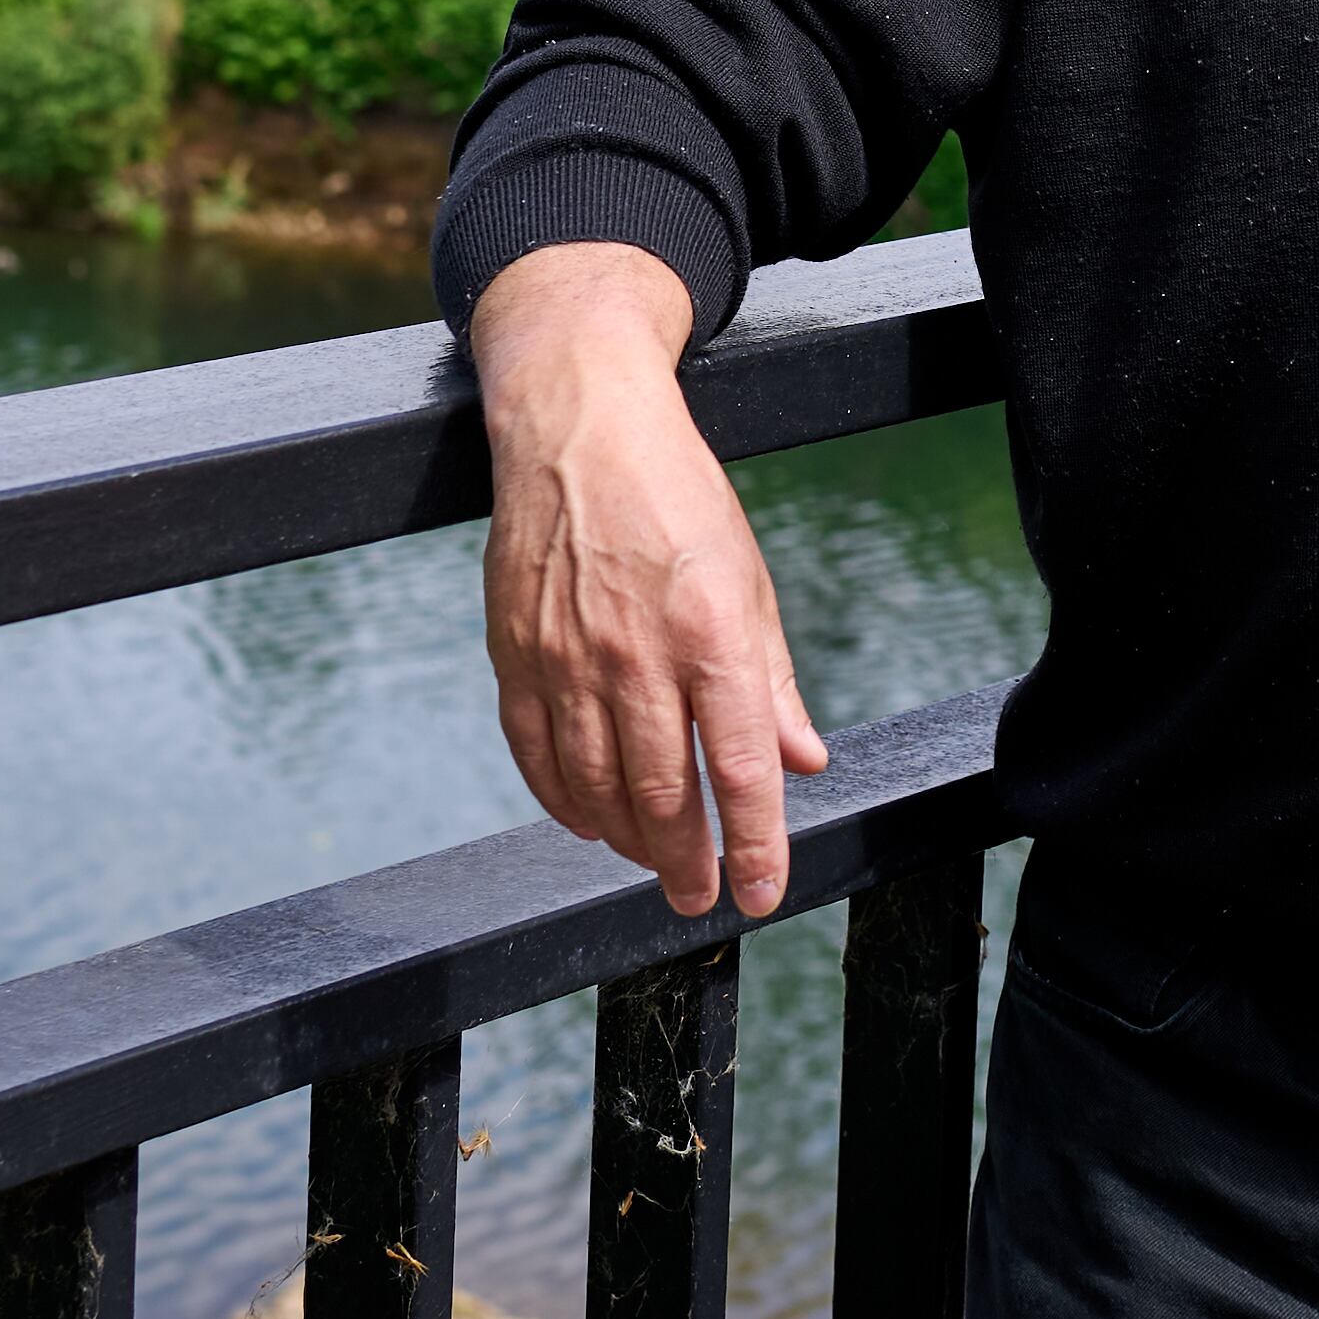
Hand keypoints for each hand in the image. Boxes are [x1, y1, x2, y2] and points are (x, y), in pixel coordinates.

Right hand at [471, 244, 830, 919]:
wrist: (577, 422)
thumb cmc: (675, 494)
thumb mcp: (749, 577)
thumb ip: (774, 681)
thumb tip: (803, 761)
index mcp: (712, 631)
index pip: (739, 769)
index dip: (755, 846)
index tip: (762, 891)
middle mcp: (638, 652)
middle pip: (663, 794)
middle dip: (686, 864)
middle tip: (698, 896)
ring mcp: (567, 656)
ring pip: (596, 788)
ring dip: (628, 842)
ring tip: (653, 861)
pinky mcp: (515, 651)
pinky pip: (537, 755)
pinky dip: (565, 801)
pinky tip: (590, 820)